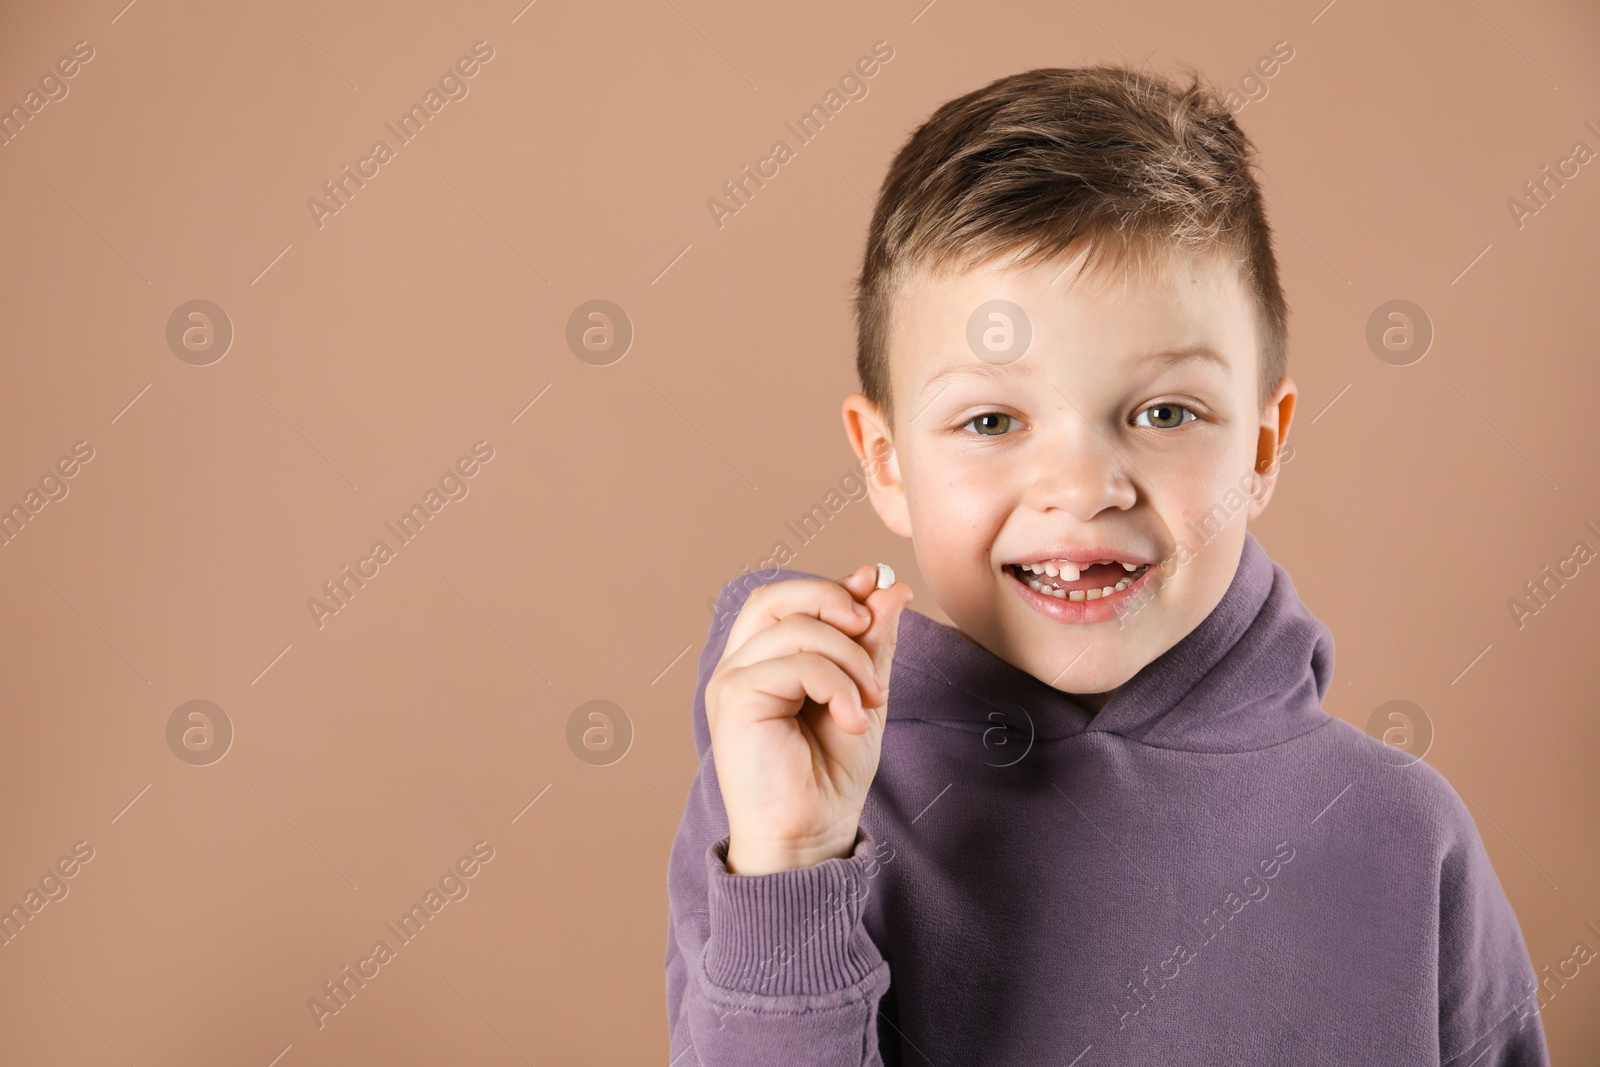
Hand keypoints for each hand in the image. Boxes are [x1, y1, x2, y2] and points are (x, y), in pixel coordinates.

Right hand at [706, 564, 912, 874]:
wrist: (811, 835)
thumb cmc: (829, 777)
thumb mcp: (863, 696)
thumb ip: (871, 644)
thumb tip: (890, 587)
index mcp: (761, 661)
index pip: (786, 599)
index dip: (832, 585)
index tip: (879, 585)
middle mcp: (738, 666)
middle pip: (776, 597)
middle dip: (832, 600)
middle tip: (870, 630)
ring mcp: (731, 681)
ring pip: (795, 629)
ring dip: (848, 658)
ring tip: (869, 700)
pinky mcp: (735, 700)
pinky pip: (795, 664)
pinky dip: (837, 684)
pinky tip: (851, 719)